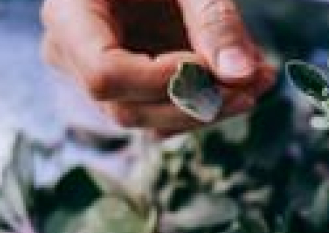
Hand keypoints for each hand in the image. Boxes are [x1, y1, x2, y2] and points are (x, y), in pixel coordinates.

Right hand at [41, 0, 275, 135]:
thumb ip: (214, 19)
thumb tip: (243, 73)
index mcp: (69, 16)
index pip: (105, 75)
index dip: (163, 80)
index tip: (211, 64)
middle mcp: (72, 54)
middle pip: (128, 109)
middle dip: (197, 103)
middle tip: (253, 83)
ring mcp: (95, 75)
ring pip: (148, 119)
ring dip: (210, 108)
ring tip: (258, 79)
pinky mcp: (126, 85)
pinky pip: (161, 113)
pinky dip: (206, 103)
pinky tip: (245, 82)